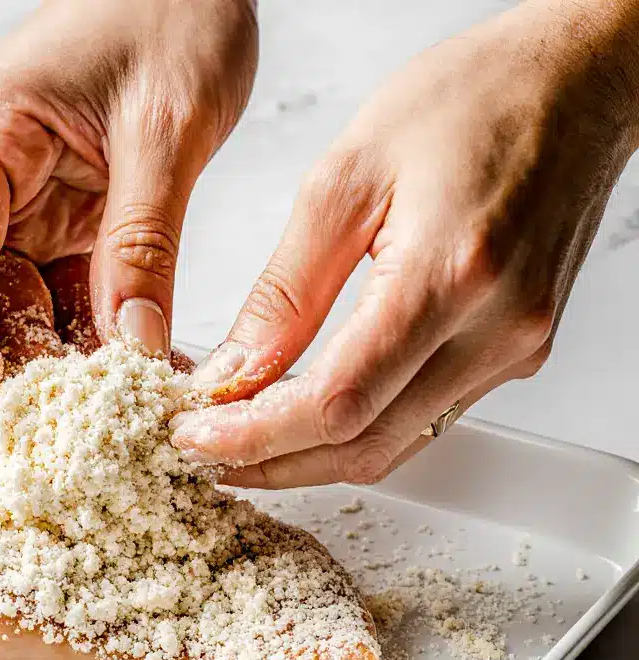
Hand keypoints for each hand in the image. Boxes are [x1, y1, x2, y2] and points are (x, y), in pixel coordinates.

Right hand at [0, 0, 257, 417]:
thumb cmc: (172, 11)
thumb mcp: (166, 129)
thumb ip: (143, 242)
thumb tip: (133, 344)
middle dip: (14, 357)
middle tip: (72, 416)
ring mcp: (18, 197)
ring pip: (15, 301)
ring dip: (59, 354)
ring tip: (115, 401)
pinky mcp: (56, 215)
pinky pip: (60, 290)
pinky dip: (92, 332)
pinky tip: (134, 363)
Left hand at [170, 0, 638, 486]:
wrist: (576, 81)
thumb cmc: (472, 101)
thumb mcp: (346, 180)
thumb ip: (287, 292)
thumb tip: (236, 370)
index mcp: (449, 274)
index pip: (337, 402)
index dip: (257, 435)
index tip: (198, 436)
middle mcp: (496, 328)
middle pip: (364, 446)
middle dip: (273, 462)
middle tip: (206, 452)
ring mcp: (514, 349)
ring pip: (394, 447)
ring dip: (311, 458)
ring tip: (243, 443)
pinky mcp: (517, 353)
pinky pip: (423, 420)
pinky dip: (357, 431)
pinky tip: (307, 417)